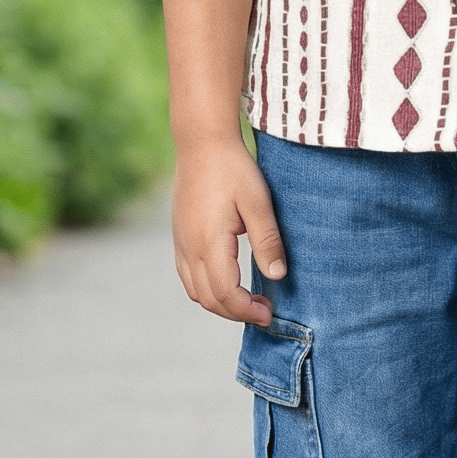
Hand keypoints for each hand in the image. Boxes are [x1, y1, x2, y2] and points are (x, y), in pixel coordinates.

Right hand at [172, 136, 286, 323]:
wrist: (202, 143)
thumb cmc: (233, 169)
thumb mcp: (258, 202)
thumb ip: (267, 241)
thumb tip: (277, 276)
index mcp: (209, 242)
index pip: (225, 293)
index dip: (247, 311)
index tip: (269, 313)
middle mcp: (189, 248)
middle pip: (208, 299)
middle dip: (236, 313)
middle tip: (264, 311)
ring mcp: (180, 243)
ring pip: (195, 291)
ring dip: (221, 303)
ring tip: (249, 300)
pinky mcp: (179, 237)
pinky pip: (188, 276)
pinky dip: (207, 289)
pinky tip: (229, 281)